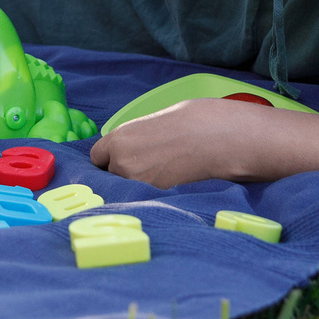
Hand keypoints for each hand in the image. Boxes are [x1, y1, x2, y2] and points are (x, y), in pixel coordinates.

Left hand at [88, 99, 273, 187]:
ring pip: (129, 188)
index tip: (122, 159)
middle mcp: (122, 163)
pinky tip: (172, 180)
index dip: (110, 158)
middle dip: (124, 172)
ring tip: (165, 172)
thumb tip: (131, 147)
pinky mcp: (158, 198)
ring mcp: (139, 184)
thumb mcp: (156, 121)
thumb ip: (136, 137)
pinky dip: (155, 193)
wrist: (221, 137)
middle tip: (149, 165)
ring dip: (140, 184)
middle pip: (111, 175)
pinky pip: (147, 197)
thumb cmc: (194, 121)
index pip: (97, 157)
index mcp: (119, 138)